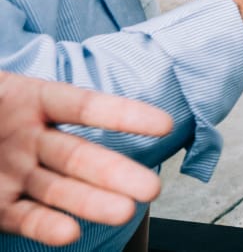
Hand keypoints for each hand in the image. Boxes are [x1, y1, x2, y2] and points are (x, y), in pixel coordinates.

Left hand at [0, 71, 171, 246]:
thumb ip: (2, 90)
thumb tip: (5, 72)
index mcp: (27, 99)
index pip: (82, 106)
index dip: (123, 116)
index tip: (164, 126)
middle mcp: (28, 139)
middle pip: (80, 155)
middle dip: (117, 173)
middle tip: (151, 190)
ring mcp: (14, 174)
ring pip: (61, 189)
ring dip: (93, 202)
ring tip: (126, 212)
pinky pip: (24, 217)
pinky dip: (46, 226)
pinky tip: (71, 232)